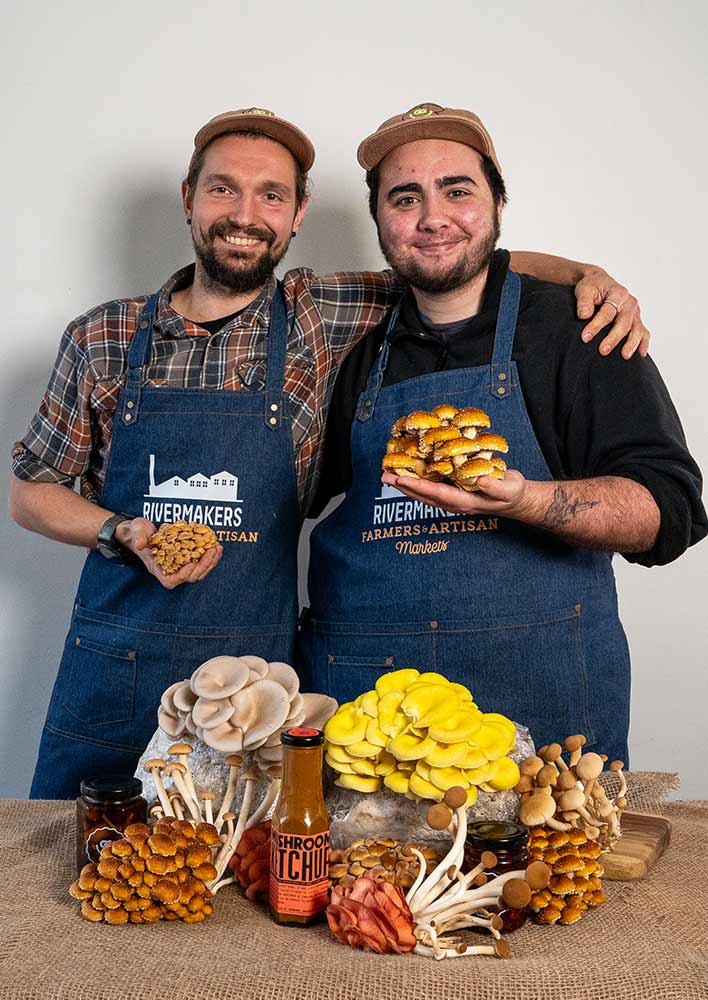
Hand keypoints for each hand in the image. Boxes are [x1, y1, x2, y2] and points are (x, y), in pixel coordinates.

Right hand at [115, 517, 222, 588]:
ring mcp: (178, 565)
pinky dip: (209, 556)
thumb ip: (138, 538)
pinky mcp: (185, 558)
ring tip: (218, 548)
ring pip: (198, 572)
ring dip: (210, 562)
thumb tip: (140, 544)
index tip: (191, 564)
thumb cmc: (138, 532)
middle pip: (189, 577)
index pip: (170, 581)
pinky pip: (200, 562)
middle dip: (203, 565)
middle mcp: (169, 569)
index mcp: (157, 567)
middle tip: (213, 550)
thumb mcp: (137, 532)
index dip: (182, 576)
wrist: (141, 531)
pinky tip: (215, 546)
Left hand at [381, 470, 528, 516]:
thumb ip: (496, 486)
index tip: (402, 478)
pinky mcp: (453, 491)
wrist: (515, 499)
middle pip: (424, 496)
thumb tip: (480, 481)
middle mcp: (454, 502)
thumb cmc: (512, 493)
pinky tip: (408, 473)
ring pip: (424, 493)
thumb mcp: (509, 488)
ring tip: (388, 475)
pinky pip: (431, 487)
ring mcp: (452, 498)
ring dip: (406, 485)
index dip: (418, 486)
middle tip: (385, 476)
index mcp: (465, 502)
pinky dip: (417, 481)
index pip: (437, 494)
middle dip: (404, 486)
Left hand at [575, 267, 648, 358]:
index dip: (596, 325)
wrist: (601, 283)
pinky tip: (641, 355)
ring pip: (637, 329)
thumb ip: (584, 301)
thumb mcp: (585, 289)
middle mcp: (629, 303)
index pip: (607, 312)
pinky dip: (644, 343)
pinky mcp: (636, 321)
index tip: (585, 337)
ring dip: (632, 343)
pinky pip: (644, 332)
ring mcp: (635, 313)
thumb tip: (584, 315)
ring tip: (625, 356)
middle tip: (603, 351)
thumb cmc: (592, 287)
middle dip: (614, 338)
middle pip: (624, 323)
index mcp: (617, 293)